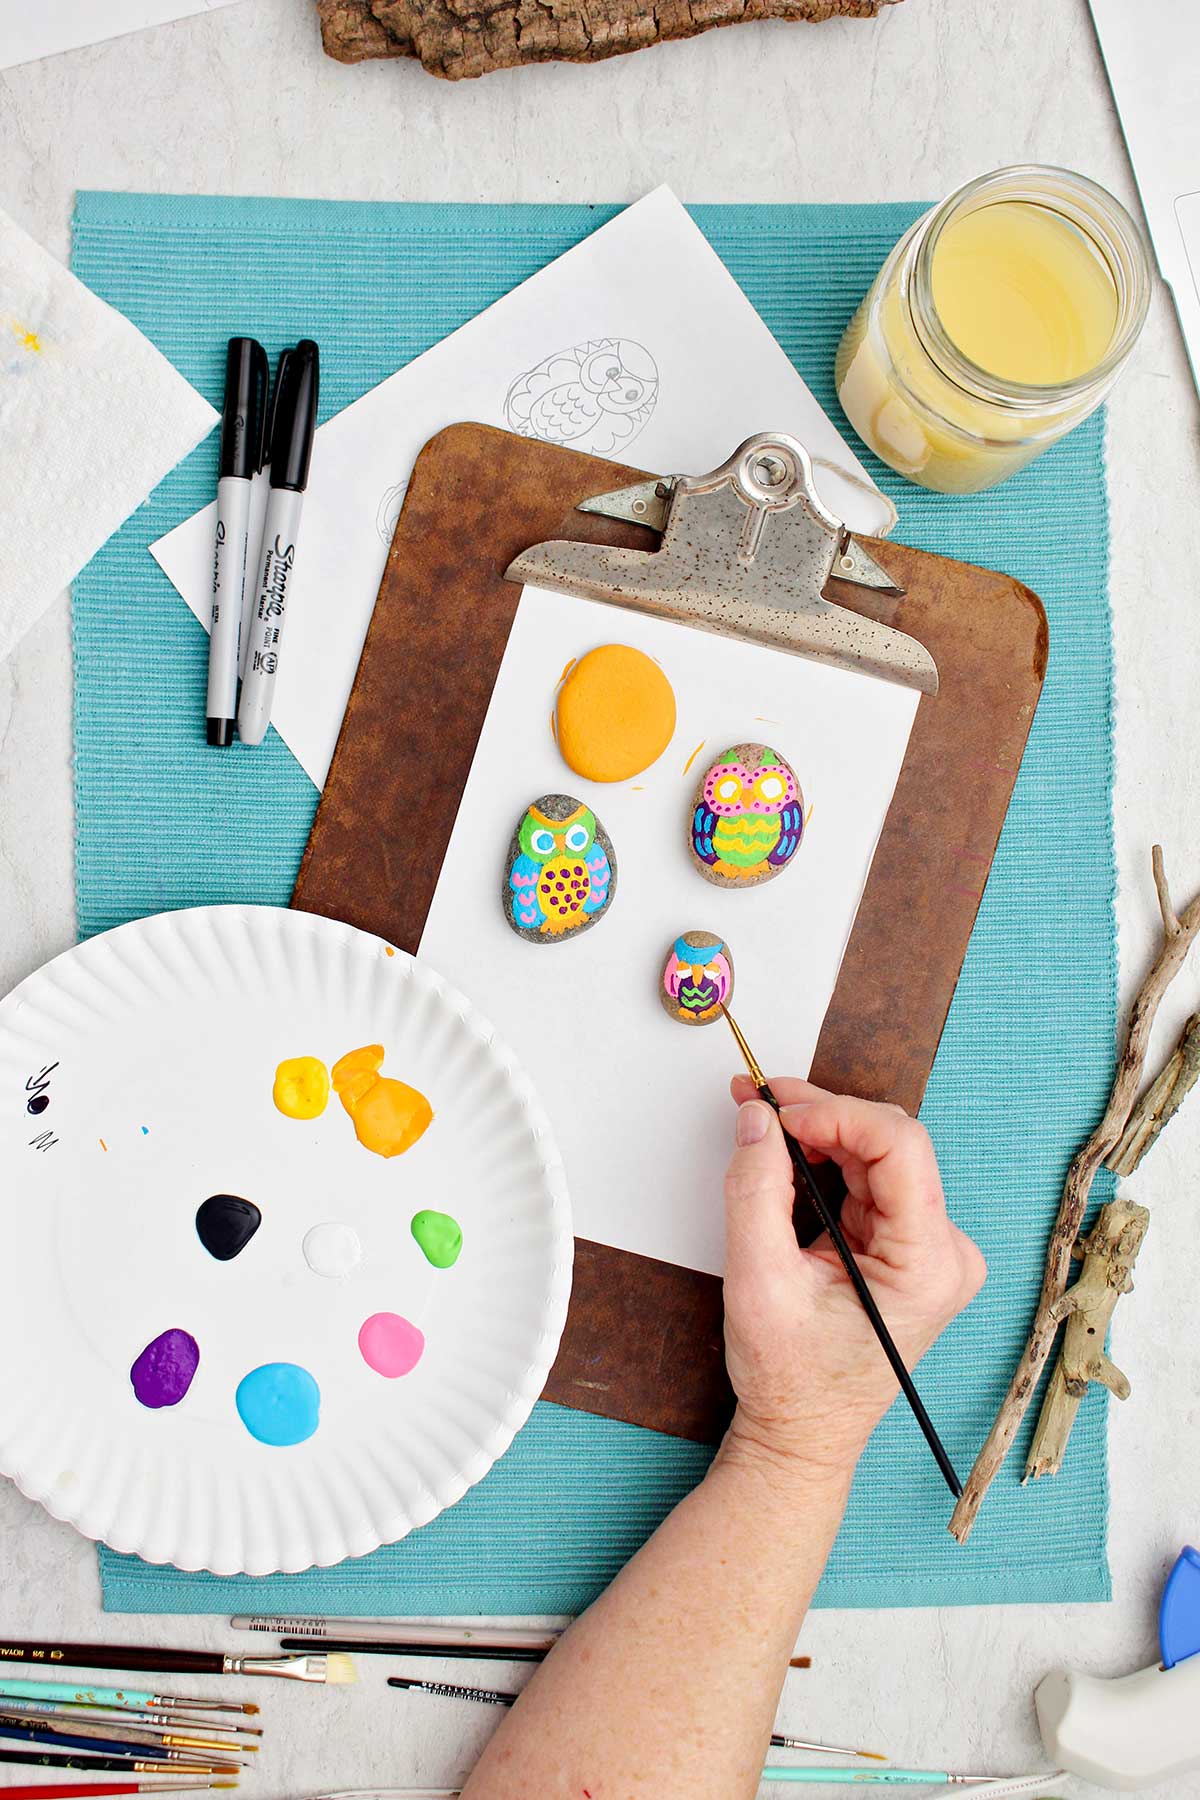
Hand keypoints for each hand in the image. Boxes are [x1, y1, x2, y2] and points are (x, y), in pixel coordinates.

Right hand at [720, 1076, 984, 1476]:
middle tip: (758, 1101)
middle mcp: (944, 1253)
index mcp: (929, 1266)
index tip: (778, 1112)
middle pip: (890, 1143)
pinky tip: (788, 1153)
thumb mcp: (759, 1282)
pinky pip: (869, 1179)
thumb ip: (755, 1191)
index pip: (899, 1146)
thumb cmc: (793, 1380)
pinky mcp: (906, 1248)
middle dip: (821, 1115)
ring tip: (763, 1122)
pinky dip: (825, 1158)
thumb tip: (757, 1120)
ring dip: (819, 1132)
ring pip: (877, 1155)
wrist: (803, 1436)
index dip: (835, 1113)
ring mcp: (929, 1250)